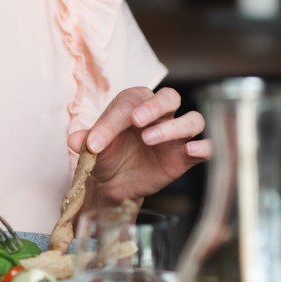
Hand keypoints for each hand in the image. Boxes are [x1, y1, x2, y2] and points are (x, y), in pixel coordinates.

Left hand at [66, 87, 211, 204]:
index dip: (113, 121)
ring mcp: (176, 135)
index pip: (130, 103)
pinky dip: (204, 147)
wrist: (114, 183)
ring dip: (174, 127)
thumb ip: (86, 141)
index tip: (95, 143)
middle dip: (154, 106)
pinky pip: (205, 147)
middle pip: (170, 97)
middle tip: (136, 121)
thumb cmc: (106, 156)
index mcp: (134, 104)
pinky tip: (192, 150)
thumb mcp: (92, 150)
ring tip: (150, 139)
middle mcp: (159, 115)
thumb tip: (74, 139)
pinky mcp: (185, 156)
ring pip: (192, 120)